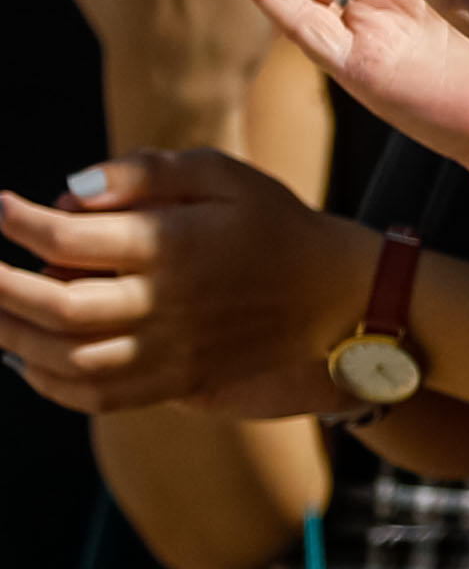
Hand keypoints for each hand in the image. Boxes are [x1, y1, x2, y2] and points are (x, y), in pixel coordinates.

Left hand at [0, 148, 367, 418]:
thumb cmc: (273, 223)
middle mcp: (167, 303)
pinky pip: (96, 395)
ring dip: (13, 337)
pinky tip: (26, 358)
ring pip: (67, 357)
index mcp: (175, 245)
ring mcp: (170, 350)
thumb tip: (68, 191)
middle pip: (58, 304)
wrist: (336, 295)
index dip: (18, 221)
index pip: (69, 238)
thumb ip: (146, 172)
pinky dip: (48, 383)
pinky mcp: (176, 380)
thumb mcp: (223, 173)